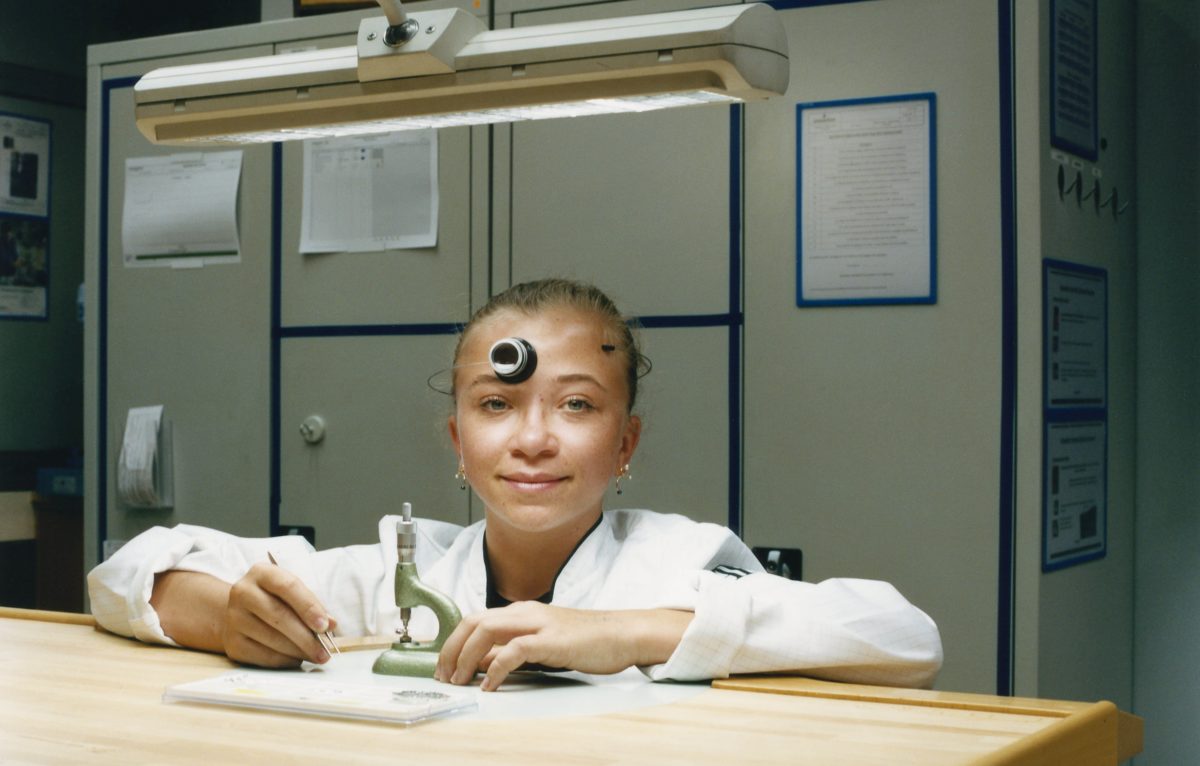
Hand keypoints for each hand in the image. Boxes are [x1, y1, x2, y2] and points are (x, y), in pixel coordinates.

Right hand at [221, 562, 337, 667]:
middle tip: (325, 651)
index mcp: (261, 573)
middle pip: (279, 615)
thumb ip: (312, 605)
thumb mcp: (292, 592)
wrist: (241, 613)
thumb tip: (331, 625)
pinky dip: (284, 660)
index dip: (308, 607)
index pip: (287, 587)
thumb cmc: (276, 599)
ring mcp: (234, 618)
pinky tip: (298, 659)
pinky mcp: (232, 642)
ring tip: (316, 656)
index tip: (326, 625)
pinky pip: (262, 656)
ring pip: (271, 638)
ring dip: (298, 651)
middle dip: (306, 636)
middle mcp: (242, 592)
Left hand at [435, 602, 692, 690]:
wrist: (623, 634)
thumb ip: (513, 650)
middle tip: (443, 675)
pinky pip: (513, 651)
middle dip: (451, 648)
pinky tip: (489, 685)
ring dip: (466, 657)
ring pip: (486, 630)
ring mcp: (538, 623)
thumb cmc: (587, 641)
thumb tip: (484, 664)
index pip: (475, 619)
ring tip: (459, 680)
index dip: (454, 642)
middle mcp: (525, 612)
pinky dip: (495, 668)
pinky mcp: (551, 640)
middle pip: (473, 621)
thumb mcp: (543, 644)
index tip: (444, 665)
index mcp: (522, 611)